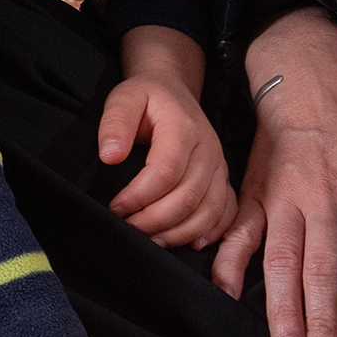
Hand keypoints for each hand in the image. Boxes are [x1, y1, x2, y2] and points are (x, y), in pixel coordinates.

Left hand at [99, 30, 234, 248]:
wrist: (174, 92)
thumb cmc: (147, 98)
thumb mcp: (124, 98)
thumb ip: (115, 123)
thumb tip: (110, 155)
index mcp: (183, 128)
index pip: (166, 171)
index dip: (139, 196)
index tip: (116, 207)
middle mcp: (208, 149)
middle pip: (188, 197)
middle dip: (155, 221)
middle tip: (128, 229)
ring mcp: (219, 166)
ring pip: (209, 211)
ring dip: (179, 233)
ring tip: (151, 241)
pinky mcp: (223, 179)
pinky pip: (226, 212)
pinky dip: (211, 232)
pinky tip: (190, 243)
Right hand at [211, 10, 336, 336]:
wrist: (312, 66)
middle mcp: (332, 196)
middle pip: (326, 271)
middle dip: (323, 326)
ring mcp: (288, 194)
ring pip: (281, 260)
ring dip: (281, 311)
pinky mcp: (256, 190)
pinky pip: (238, 234)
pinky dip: (226, 267)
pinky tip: (224, 298)